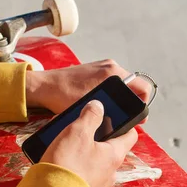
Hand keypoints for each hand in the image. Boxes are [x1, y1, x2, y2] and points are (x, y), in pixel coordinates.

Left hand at [26, 59, 151, 118]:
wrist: (43, 86)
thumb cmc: (62, 96)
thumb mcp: (90, 107)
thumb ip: (112, 111)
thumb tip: (130, 119)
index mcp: (113, 73)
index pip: (143, 87)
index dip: (144, 104)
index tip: (138, 117)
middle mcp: (111, 67)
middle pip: (134, 86)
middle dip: (132, 101)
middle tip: (126, 117)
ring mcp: (103, 66)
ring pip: (123, 84)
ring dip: (122, 97)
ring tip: (113, 111)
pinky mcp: (95, 69)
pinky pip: (112, 81)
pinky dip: (112, 92)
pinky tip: (102, 104)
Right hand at [40, 100, 137, 186]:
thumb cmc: (68, 165)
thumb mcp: (78, 131)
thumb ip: (90, 116)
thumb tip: (98, 106)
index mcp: (114, 155)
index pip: (130, 135)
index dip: (124, 123)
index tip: (115, 116)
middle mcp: (110, 171)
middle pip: (110, 147)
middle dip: (98, 135)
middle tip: (83, 126)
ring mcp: (97, 182)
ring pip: (95, 159)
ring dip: (84, 148)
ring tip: (67, 140)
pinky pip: (83, 171)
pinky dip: (75, 162)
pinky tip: (60, 156)